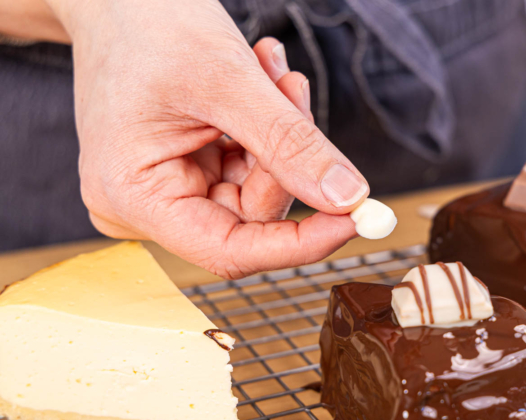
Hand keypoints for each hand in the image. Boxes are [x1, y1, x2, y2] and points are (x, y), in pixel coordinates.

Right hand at [46, 0, 368, 278]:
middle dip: (287, 158)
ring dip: (281, 132)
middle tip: (296, 91)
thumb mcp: (226, 80)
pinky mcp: (187, 169)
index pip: (230, 251)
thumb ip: (289, 143)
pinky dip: (269, 126)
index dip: (298, 242)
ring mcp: (168, 188)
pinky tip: (264, 79)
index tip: (353, 217)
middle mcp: (146, 205)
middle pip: (250, 215)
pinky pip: (248, 166)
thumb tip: (347, 198)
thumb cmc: (146, 24)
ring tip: (273, 70)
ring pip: (258, 187)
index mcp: (134, 197)